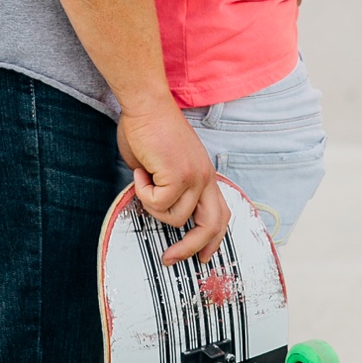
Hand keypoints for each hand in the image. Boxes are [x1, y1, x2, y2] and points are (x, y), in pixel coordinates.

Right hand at [118, 98, 230, 264]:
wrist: (146, 104)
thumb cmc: (149, 128)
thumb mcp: (165, 165)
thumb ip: (167, 188)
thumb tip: (157, 207)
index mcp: (205, 175)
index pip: (221, 214)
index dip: (214, 238)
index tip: (203, 255)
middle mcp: (205, 177)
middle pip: (212, 225)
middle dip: (191, 248)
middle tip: (170, 258)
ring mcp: (195, 177)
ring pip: (175, 217)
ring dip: (151, 205)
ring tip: (143, 178)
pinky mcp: (179, 175)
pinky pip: (157, 202)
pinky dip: (143, 192)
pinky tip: (140, 171)